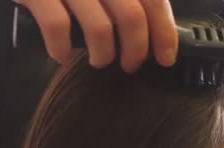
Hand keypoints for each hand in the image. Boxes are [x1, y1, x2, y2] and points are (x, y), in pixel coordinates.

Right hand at [15, 0, 177, 72]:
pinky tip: (61, 55)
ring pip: (100, 28)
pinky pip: (58, 26)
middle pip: (132, 17)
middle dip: (136, 50)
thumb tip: (152, 34)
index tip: (165, 58)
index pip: (154, 0)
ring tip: (99, 61)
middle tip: (131, 65)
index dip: (164, 33)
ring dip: (104, 55)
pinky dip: (62, 48)